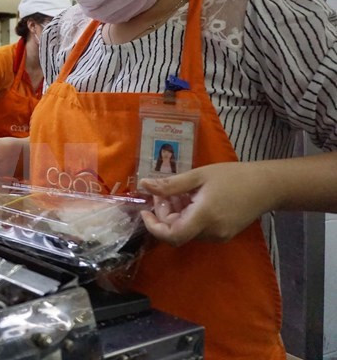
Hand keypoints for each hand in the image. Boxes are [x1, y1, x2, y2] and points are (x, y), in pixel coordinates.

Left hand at [139, 162, 277, 246]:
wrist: (267, 186)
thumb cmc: (233, 176)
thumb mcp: (198, 176)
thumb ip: (170, 185)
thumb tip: (144, 185)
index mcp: (204, 217)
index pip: (172, 235)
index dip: (154, 227)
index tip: (145, 211)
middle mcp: (211, 232)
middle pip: (177, 232)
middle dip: (164, 214)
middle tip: (164, 192)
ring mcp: (220, 236)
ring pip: (187, 231)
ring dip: (176, 214)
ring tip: (180, 192)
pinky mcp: (224, 235)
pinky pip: (198, 230)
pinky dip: (188, 217)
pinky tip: (192, 199)